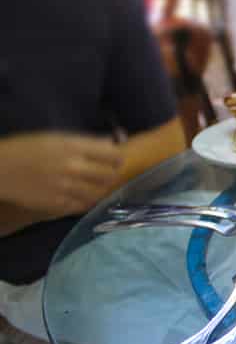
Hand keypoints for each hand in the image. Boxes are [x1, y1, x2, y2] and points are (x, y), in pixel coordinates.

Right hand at [0, 132, 122, 217]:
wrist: (0, 169)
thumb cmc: (28, 149)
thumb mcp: (57, 138)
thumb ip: (86, 142)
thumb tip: (113, 142)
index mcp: (73, 147)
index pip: (113, 155)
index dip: (117, 159)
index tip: (115, 160)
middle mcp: (72, 167)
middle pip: (109, 175)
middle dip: (111, 174)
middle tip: (106, 174)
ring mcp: (65, 187)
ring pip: (99, 193)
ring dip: (100, 189)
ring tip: (94, 186)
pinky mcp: (57, 203)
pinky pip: (83, 205)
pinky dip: (86, 201)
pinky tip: (81, 196)